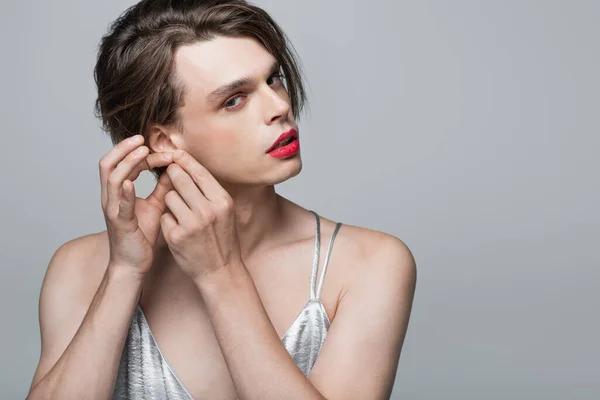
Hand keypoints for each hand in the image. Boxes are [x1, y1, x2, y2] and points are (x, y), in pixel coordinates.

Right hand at [100, 135, 173, 275]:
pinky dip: (124, 191)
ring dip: (126, 163)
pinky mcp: (119, 224)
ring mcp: (113, 210)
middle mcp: (111, 198)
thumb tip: (174, 169)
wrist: (134, 264)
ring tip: (141, 152)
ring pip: (111, 179)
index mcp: (119, 193)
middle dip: (124, 149)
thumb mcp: (156, 206)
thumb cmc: (143, 236)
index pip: (123, 164)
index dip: (139, 154)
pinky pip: (119, 205)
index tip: (160, 151)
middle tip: (142, 138)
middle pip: (108, 164)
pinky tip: (132, 181)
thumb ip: (162, 188)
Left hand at [160, 150, 241, 282]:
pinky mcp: (176, 237)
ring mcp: (191, 224)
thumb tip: (189, 165)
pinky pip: (164, 216)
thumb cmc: (222, 238)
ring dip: (171, 202)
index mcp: (222, 201)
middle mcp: (208, 210)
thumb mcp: (224, 211)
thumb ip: (209, 190)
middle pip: (180, 179)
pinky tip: (178, 230)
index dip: (184, 160)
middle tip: (171, 175)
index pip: (199, 172)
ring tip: (182, 214)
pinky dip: (168, 220)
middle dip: (172, 174)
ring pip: (169, 196)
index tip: (175, 154)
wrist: (220, 270)